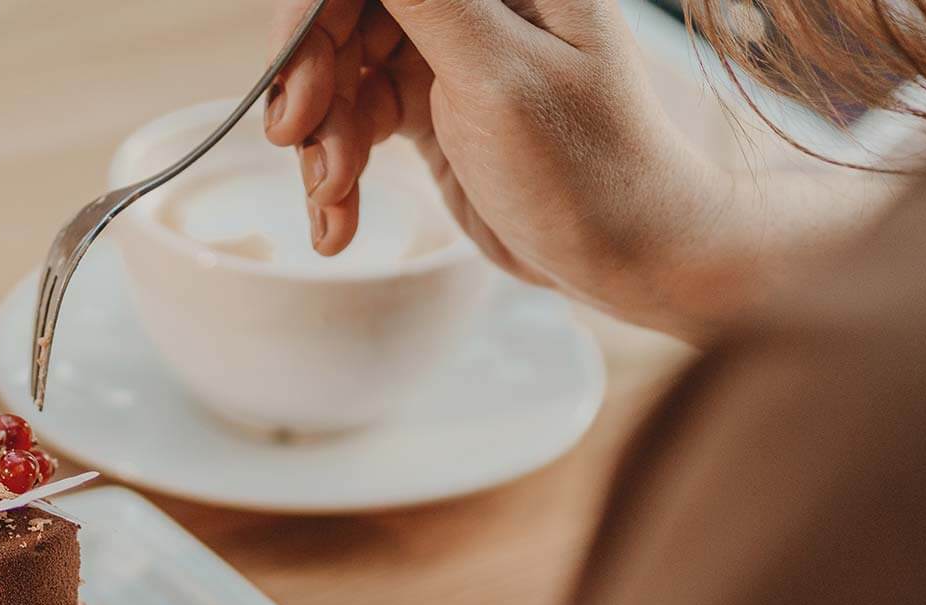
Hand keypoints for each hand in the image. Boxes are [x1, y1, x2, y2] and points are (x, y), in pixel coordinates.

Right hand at [262, 0, 734, 335]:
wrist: (629, 258)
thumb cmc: (588, 168)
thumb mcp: (499, 76)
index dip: (314, 15)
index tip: (296, 85)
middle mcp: (474, 0)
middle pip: (345, 13)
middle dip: (311, 80)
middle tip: (297, 143)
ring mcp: (450, 52)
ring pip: (341, 70)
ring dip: (321, 139)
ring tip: (332, 200)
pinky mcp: (435, 108)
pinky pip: (357, 120)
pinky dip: (338, 170)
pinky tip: (337, 222)